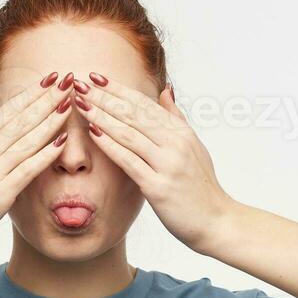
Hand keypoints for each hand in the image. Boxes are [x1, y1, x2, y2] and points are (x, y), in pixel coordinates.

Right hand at [0, 73, 71, 259]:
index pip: (7, 112)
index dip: (30, 94)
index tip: (49, 79)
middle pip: (20, 121)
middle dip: (46, 99)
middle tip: (67, 80)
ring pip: (26, 141)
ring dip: (50, 122)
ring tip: (69, 104)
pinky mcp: (0, 194)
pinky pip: (27, 170)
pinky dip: (45, 155)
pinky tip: (62, 142)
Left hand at [73, 74, 238, 252]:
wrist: (217, 221)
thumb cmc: (202, 187)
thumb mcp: (194, 147)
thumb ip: (176, 119)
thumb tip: (166, 91)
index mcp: (181, 132)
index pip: (145, 104)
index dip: (119, 89)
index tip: (97, 76)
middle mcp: (175, 143)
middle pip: (133, 113)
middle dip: (104, 97)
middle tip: (80, 83)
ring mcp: (168, 164)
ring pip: (129, 133)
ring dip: (102, 116)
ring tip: (80, 103)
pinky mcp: (159, 187)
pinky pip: (130, 161)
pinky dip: (110, 145)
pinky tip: (93, 132)